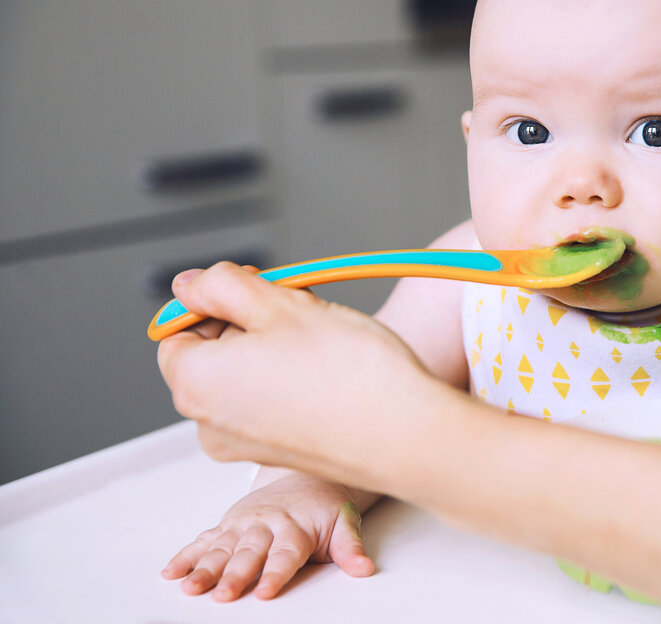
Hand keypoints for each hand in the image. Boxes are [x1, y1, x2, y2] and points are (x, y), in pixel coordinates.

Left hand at [156, 262, 451, 491]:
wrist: (404, 434)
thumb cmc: (348, 372)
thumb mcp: (279, 303)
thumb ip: (222, 286)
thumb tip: (189, 285)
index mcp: (194, 384)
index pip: (175, 331)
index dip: (213, 301)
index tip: (253, 288)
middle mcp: (208, 424)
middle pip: (211, 355)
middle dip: (247, 324)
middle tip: (296, 306)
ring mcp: (244, 446)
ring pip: (242, 379)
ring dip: (272, 350)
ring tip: (319, 337)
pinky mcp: (279, 454)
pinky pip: (267, 406)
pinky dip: (288, 382)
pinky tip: (328, 369)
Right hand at [162, 473, 373, 600]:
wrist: (306, 477)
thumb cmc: (326, 508)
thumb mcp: (345, 524)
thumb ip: (350, 548)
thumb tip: (365, 568)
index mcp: (295, 528)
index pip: (285, 555)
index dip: (275, 574)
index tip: (264, 593)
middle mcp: (266, 525)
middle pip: (248, 553)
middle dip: (234, 575)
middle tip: (222, 596)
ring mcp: (243, 524)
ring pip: (221, 548)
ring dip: (204, 568)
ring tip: (189, 588)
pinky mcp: (227, 525)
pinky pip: (203, 540)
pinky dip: (186, 556)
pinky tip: (171, 573)